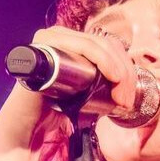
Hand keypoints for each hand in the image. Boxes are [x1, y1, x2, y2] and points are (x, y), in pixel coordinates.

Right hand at [0, 24, 138, 153]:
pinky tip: (113, 76)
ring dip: (119, 71)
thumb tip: (129, 89)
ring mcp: (52, 38)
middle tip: (126, 101)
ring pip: (99, 45)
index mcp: (73, 42)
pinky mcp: (47, 47)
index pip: (110, 46)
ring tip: (121, 98)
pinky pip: (84, 46)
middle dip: (126, 74)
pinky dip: (103, 58)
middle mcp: (62, 35)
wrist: (30, 125)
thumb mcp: (86, 94)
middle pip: (107, 44)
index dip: (127, 68)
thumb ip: (104, 86)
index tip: (128, 98)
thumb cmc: (56, 109)